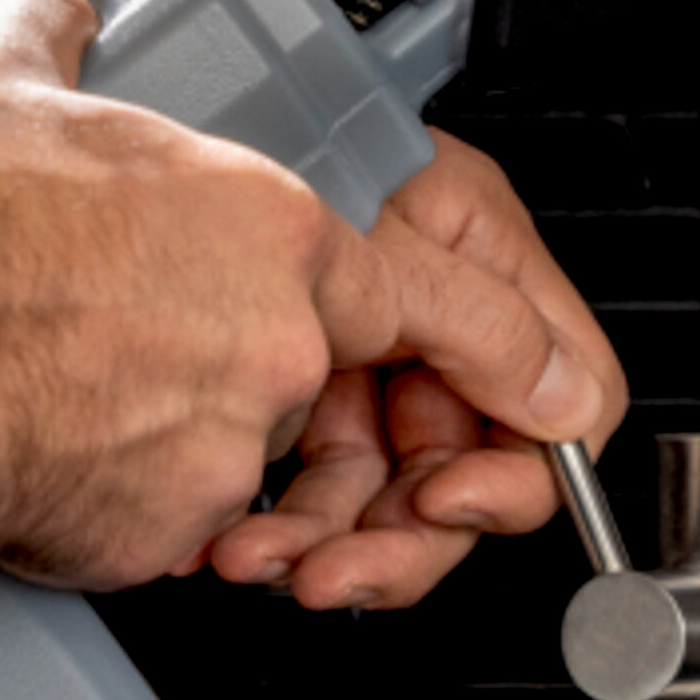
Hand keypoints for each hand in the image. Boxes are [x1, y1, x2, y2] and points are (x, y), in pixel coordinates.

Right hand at [0, 0, 612, 593]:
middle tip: (130, 378)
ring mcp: (208, 453)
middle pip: (300, 409)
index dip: (509, 355)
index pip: (439, 305)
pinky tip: (23, 445)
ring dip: (145, 454)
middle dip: (227, 404)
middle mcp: (264, 350)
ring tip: (54, 400)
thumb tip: (61, 17)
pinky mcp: (135, 537)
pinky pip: (140, 540)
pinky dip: (88, 510)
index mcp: (271, 234)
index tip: (553, 396)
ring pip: (214, 478)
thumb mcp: (24, 75)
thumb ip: (72, 45)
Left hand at [202, 130, 628, 608]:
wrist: (132, 126)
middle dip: (393, 536)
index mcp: (475, 257)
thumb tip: (567, 409)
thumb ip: (483, 322)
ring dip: (314, 542)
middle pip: (452, 467)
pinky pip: (291, 470)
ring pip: (365, 486)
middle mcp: (420, 313)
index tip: (446, 504)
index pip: (556, 397)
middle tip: (332, 572)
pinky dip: (255, 512)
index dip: (514, 473)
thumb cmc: (256, 132)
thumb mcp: (384, 230)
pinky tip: (213, 531)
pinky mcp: (276, 375)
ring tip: (251, 557)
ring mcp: (349, 348)